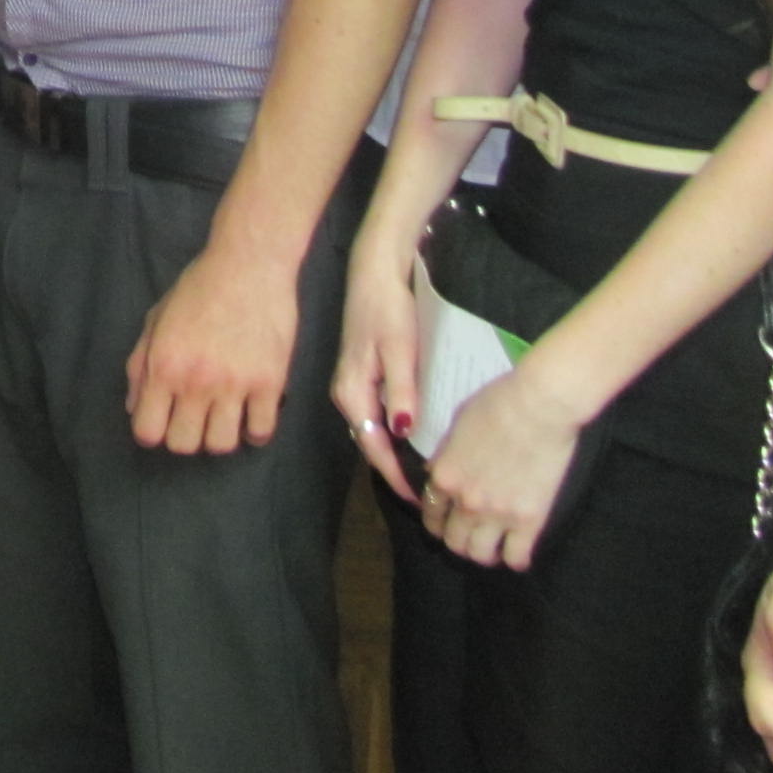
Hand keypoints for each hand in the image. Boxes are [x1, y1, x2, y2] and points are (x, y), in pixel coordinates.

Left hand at [125, 244, 298, 453]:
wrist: (249, 264)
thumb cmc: (198, 287)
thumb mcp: (156, 319)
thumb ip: (140, 365)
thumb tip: (134, 408)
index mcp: (164, 366)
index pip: (148, 432)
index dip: (151, 431)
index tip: (161, 420)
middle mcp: (196, 382)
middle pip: (184, 445)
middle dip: (184, 435)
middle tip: (193, 416)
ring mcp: (235, 385)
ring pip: (222, 445)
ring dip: (218, 435)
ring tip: (222, 416)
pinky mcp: (270, 383)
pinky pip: (261, 432)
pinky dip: (254, 431)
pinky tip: (250, 415)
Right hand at [331, 247, 422, 499]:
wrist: (374, 273)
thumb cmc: (388, 310)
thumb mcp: (400, 351)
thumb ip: (400, 392)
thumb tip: (401, 433)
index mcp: (351, 392)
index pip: (373, 446)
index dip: (394, 475)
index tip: (420, 499)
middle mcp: (345, 394)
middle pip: (370, 442)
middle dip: (393, 470)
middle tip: (427, 493)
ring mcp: (351, 384)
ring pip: (372, 430)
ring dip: (392, 453)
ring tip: (421, 472)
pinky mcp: (360, 375)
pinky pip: (374, 414)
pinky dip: (391, 433)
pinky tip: (411, 437)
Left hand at [416, 363, 581, 570]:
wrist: (538, 406)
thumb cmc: (497, 403)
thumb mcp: (457, 424)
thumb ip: (446, 454)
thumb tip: (439, 471)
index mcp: (445, 476)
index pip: (429, 514)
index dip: (436, 521)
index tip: (445, 521)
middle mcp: (466, 501)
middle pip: (453, 541)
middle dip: (458, 540)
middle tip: (470, 534)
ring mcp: (498, 515)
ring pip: (480, 555)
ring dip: (483, 553)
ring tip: (492, 544)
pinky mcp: (530, 521)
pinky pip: (517, 558)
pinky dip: (515, 559)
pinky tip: (517, 550)